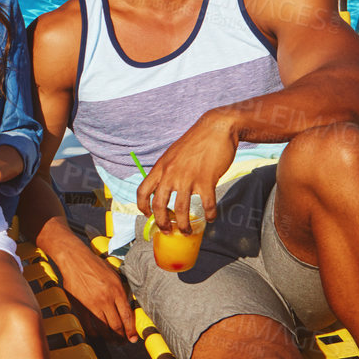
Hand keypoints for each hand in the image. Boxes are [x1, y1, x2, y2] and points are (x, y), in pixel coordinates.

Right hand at [52, 237, 136, 341]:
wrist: (75, 260)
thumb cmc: (95, 265)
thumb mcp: (114, 275)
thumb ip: (121, 291)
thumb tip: (126, 307)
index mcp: (117, 291)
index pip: (127, 316)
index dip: (131, 330)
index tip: (133, 338)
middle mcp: (106, 299)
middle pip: (116, 325)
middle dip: (121, 336)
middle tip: (123, 341)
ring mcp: (92, 304)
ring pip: (103, 328)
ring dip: (109, 337)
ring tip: (112, 340)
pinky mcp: (80, 306)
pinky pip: (88, 325)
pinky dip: (94, 332)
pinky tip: (97, 334)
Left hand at [136, 110, 237, 233]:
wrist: (216, 128)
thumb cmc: (195, 141)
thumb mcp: (172, 154)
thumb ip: (166, 170)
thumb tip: (162, 185)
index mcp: (160, 168)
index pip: (142, 191)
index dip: (142, 207)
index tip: (147, 215)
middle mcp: (171, 174)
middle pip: (159, 206)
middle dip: (162, 223)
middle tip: (167, 230)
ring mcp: (188, 178)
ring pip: (182, 210)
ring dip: (184, 225)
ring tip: (187, 231)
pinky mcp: (207, 180)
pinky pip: (207, 204)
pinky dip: (209, 214)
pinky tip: (210, 218)